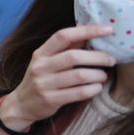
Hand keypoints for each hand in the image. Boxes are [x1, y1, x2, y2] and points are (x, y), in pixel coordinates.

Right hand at [0, 25, 116, 129]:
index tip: (107, 30)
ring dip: (98, 75)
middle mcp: (40, 67)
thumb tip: (91, 34)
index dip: (86, 31)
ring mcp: (44, 84)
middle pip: (74, 57)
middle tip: (111, 60)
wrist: (22, 104)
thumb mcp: (47, 61)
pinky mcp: (50, 100)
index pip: (63, 36)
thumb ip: (66, 48)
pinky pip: (78, 93)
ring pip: (79, 76)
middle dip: (98, 57)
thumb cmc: (41, 78)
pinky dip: (93, 89)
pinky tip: (97, 88)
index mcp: (40, 53)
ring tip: (103, 76)